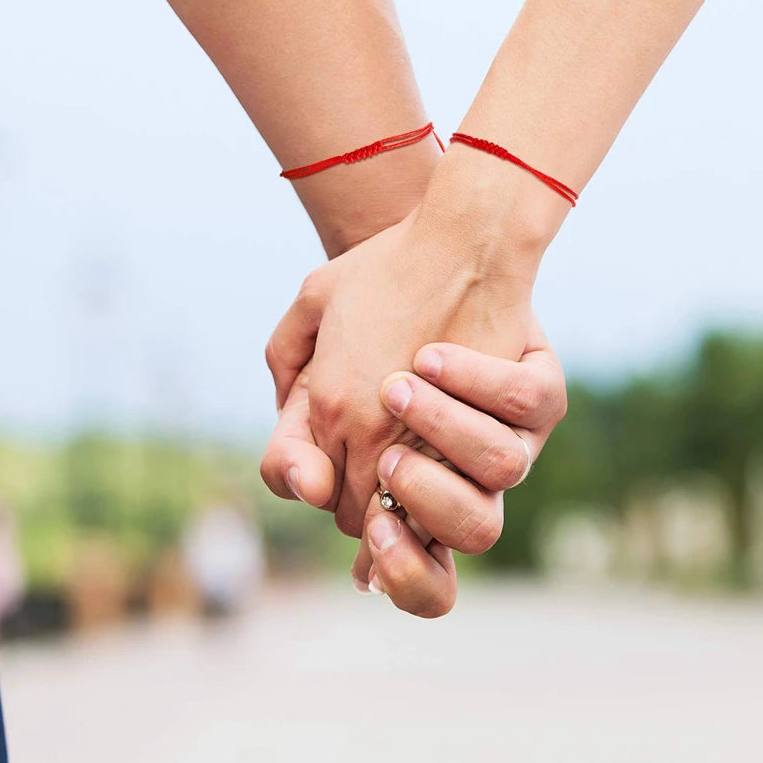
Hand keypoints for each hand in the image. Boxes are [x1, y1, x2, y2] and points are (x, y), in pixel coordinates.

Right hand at [260, 319, 566, 616]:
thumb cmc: (370, 304)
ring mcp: (507, 433)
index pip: (410, 562)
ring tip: (399, 393)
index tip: (372, 526)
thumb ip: (290, 439)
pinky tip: (433, 355)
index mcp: (413, 484)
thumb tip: (306, 490)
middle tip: (385, 460)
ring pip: (499, 476)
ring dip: (448, 444)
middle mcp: (467, 469)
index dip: (389, 560)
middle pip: (465, 538)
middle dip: (415, 514)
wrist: (440, 242)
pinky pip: (525, 398)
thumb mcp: (309, 370)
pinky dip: (483, 381)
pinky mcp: (540, 390)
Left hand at [265, 201, 542, 538]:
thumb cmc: (387, 267)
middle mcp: (366, 431)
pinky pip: (458, 493)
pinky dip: (450, 494)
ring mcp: (420, 435)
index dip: (338, 495)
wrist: (462, 245)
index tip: (356, 481)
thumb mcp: (312, 299)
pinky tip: (455, 476)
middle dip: (370, 512)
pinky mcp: (475, 432)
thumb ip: (286, 359)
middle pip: (358, 517)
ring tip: (421, 485)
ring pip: (406, 517)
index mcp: (326, 405)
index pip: (322, 493)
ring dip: (410, 509)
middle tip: (385, 488)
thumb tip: (289, 411)